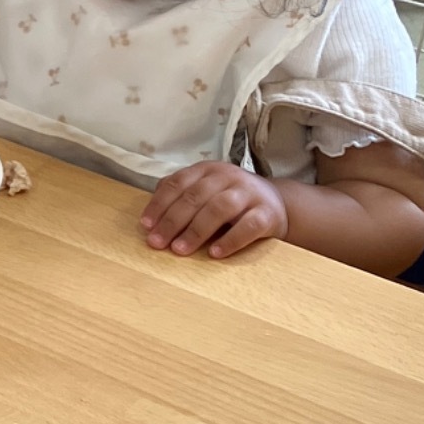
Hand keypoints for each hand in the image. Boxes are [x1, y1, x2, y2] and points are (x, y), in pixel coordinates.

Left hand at [142, 162, 288, 259]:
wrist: (277, 203)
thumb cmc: (231, 200)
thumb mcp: (206, 190)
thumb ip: (180, 196)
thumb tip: (150, 218)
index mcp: (207, 170)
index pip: (178, 183)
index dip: (159, 204)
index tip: (146, 225)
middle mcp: (228, 176)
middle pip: (195, 197)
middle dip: (172, 221)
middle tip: (157, 242)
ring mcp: (249, 193)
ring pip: (219, 209)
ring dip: (196, 231)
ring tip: (179, 249)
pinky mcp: (267, 213)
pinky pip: (248, 227)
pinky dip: (230, 240)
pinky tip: (214, 253)